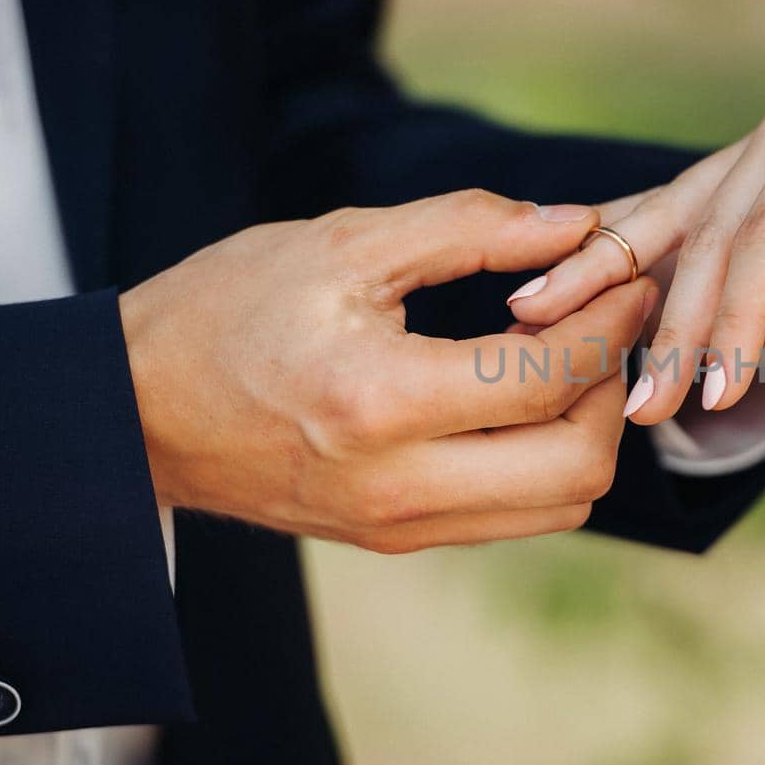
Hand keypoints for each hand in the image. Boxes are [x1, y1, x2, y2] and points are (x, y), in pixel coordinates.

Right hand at [120, 191, 654, 551]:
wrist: (135, 412)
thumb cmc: (226, 310)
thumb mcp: (342, 243)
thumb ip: (470, 227)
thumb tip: (575, 224)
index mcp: (380, 400)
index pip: (548, 377)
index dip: (610, 324)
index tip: (628, 277)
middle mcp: (398, 484)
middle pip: (579, 467)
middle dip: (616, 389)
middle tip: (607, 326)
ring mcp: (399, 526)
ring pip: (559, 506)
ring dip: (591, 432)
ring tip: (572, 359)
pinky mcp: (397, 539)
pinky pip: (514, 516)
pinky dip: (548, 461)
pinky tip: (529, 399)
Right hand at [511, 0, 764, 417]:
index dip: (741, 309)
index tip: (719, 385)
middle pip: (711, 236)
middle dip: (675, 324)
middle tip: (645, 411)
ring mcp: (762, 151)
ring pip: (681, 228)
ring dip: (627, 293)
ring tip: (568, 351)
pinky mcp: (754, 175)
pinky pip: (675, 222)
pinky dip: (618, 258)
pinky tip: (550, 293)